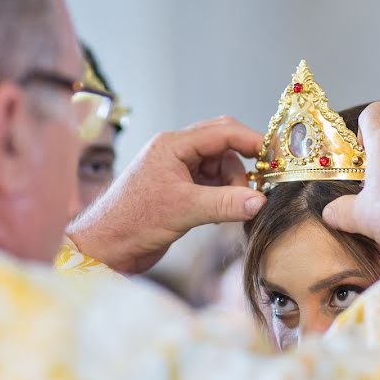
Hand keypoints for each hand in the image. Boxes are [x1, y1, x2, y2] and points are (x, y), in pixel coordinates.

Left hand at [67, 116, 265, 273]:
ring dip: (233, 187)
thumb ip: (225, 203)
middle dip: (242, 166)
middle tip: (258, 186)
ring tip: (232, 209)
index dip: (252, 141)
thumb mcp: (183, 210)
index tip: (274, 157)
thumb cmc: (131, 221)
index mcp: (173, 145)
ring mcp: (178, 173)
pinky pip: (213, 187)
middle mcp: (176, 153)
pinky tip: (221, 216)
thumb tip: (260, 201)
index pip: (222, 131)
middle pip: (223, 146)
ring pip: (220, 169)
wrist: (105, 248)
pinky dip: (223, 199)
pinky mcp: (180, 193)